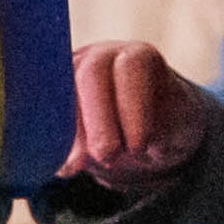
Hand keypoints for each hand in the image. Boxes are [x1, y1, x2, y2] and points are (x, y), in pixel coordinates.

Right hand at [65, 39, 207, 184]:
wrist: (152, 126)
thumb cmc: (169, 125)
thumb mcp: (176, 130)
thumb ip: (156, 137)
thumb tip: (112, 155)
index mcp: (140, 57)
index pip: (131, 68)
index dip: (132, 106)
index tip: (138, 147)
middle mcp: (102, 56)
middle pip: (90, 74)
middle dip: (97, 120)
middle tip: (107, 157)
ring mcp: (74, 71)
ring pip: (62, 90)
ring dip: (69, 132)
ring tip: (76, 167)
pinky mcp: (55, 94)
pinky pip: (47, 111)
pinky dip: (53, 141)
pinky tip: (64, 167)